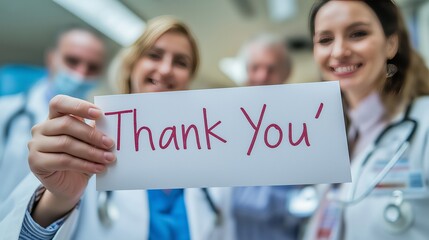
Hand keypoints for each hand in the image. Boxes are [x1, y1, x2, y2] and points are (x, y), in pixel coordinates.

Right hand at [28, 95, 114, 225]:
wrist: (70, 184)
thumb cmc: (82, 158)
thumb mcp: (90, 142)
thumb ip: (95, 130)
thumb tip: (111, 123)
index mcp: (54, 117)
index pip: (59, 102)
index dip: (78, 106)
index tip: (99, 114)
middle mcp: (41, 128)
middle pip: (66, 124)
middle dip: (91, 134)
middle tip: (110, 143)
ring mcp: (35, 144)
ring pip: (66, 143)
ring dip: (91, 152)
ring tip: (109, 158)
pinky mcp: (35, 162)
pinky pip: (63, 161)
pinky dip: (84, 164)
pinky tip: (99, 168)